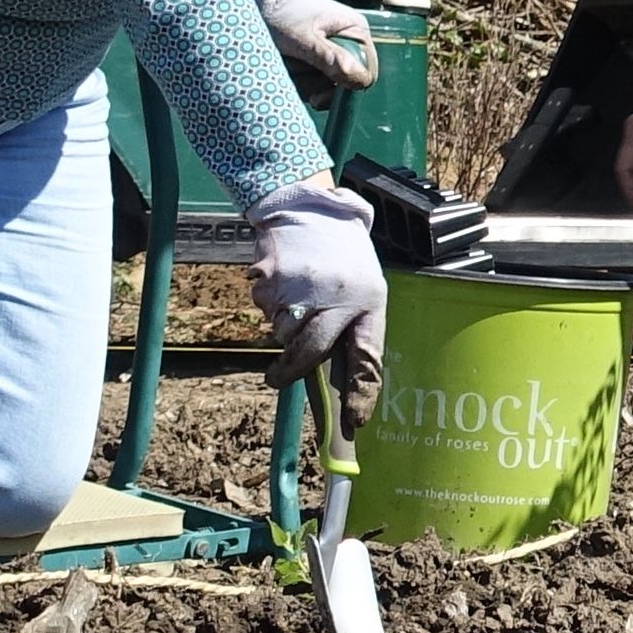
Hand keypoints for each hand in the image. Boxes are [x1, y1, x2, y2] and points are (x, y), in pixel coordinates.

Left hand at [247, 0, 376, 90]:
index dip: (344, 88)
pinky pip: (311, 85)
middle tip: (292, 68)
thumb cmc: (282, 13)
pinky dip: (295, 81)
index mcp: (356, 32)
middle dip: (315, 84)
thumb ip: (330, 58)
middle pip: (343, 85)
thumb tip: (358, 77)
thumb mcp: (303, 38)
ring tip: (285, 61)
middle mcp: (349, 44)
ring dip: (301, 81)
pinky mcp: (316, 62)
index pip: (365, 75)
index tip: (317, 94)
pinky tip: (284, 66)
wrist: (258, 2)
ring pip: (324, 87)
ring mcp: (332, 54)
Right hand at [249, 177, 386, 395]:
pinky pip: (264, 310)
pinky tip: (284, 282)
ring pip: (281, 333)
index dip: (361, 394)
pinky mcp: (269, 279)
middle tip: (277, 378)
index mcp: (367, 302)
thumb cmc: (345, 260)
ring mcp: (299, 289)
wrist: (312, 210)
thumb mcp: (366, 292)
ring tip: (299, 297)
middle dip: (291, 371)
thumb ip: (355, 334)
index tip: (356, 422)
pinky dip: (271, 304)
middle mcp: (335, 297)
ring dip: (285, 327)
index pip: (367, 358)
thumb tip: (337, 384)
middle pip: (307, 354)